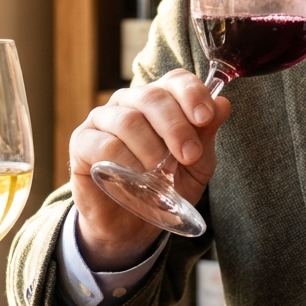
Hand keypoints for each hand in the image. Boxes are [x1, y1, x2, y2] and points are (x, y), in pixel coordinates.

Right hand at [68, 69, 231, 269]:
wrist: (132, 225)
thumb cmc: (165, 187)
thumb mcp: (196, 165)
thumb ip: (206, 135)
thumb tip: (223, 104)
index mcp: (160, 101)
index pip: (175, 80)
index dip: (192, 94)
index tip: (206, 118)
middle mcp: (129, 102)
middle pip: (152, 97)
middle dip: (176, 127)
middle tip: (190, 156)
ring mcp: (102, 119)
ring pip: (129, 120)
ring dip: (152, 148)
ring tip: (162, 173)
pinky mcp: (81, 142)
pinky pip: (105, 144)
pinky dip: (126, 162)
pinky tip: (137, 178)